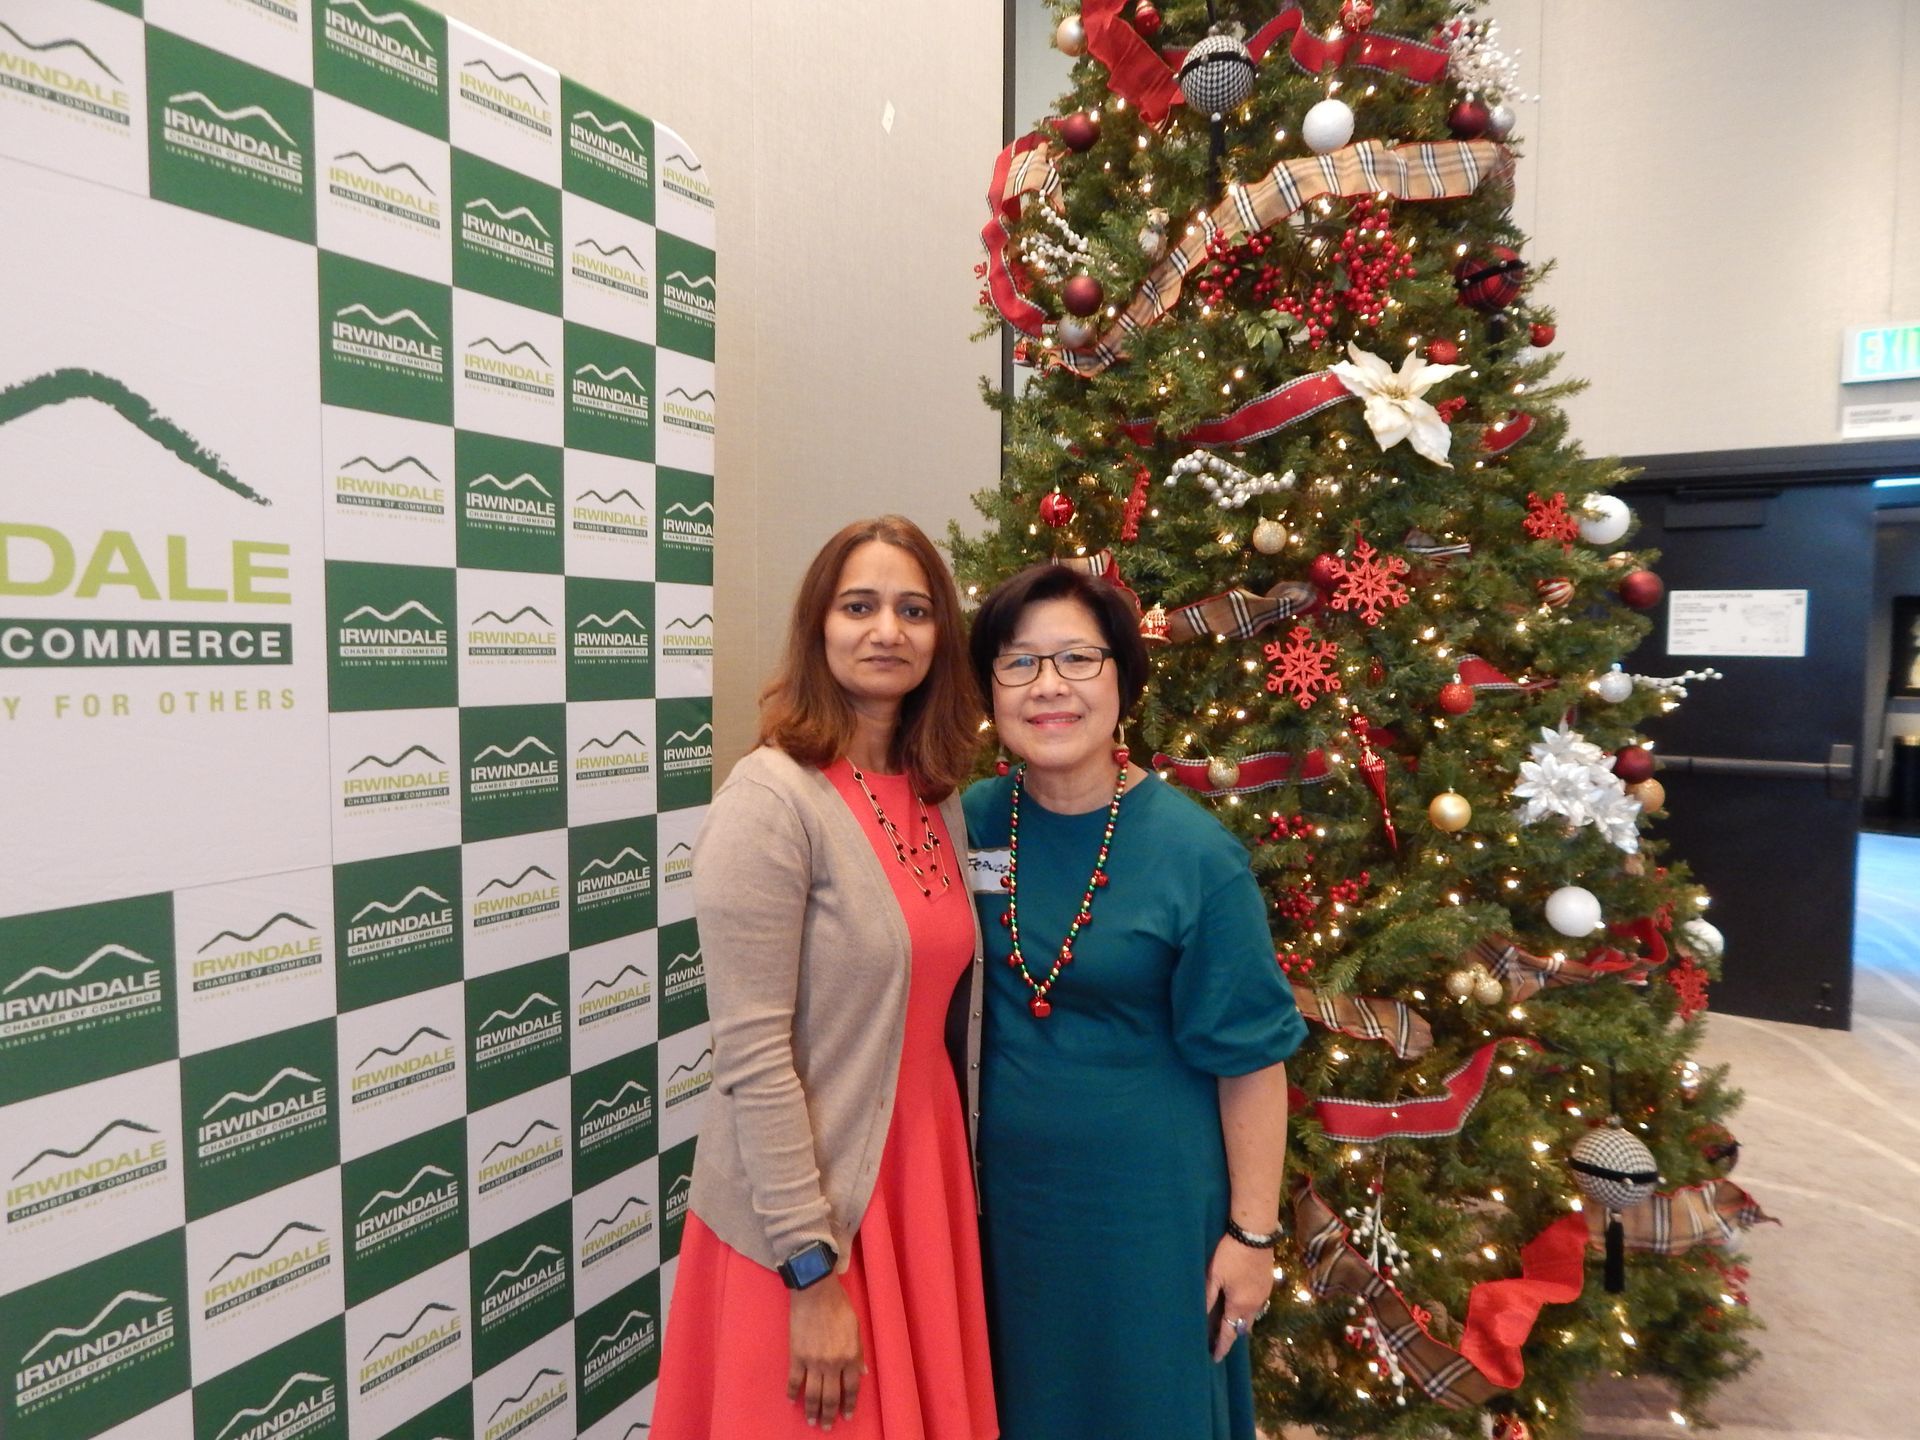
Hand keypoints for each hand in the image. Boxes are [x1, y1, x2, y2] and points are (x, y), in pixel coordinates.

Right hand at [788, 1278, 864, 1428]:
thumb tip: (862, 1372)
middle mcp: (832, 1364)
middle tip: (827, 1427)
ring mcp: (813, 1362)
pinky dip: (793, 1393)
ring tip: (812, 1421)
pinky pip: (795, 1381)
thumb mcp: (856, 1328)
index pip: (851, 1388)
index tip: (846, 1416)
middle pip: (831, 1396)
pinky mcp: (796, 1356)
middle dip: (830, 1414)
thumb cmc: (839, 1306)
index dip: (849, 1404)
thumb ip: (858, 1353)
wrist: (815, 1292)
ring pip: (813, 1394)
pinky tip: (793, 1401)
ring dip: (812, 1410)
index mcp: (850, 1356)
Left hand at [1206, 1233, 1276, 1361]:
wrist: (1255, 1234)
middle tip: (1219, 1338)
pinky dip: (1247, 1309)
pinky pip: (1257, 1304)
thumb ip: (1208, 1297)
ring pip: (1251, 1316)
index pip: (1229, 1333)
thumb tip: (1199, 1318)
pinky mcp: (1268, 1284)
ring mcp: (1264, 1294)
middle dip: (1232, 1334)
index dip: (1221, 1346)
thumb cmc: (1230, 1254)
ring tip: (1227, 1321)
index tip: (1215, 1358)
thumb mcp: (1214, 1275)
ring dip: (1240, 1321)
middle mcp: (1255, 1305)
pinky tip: (1239, 1302)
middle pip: (1242, 1328)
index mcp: (1240, 1306)